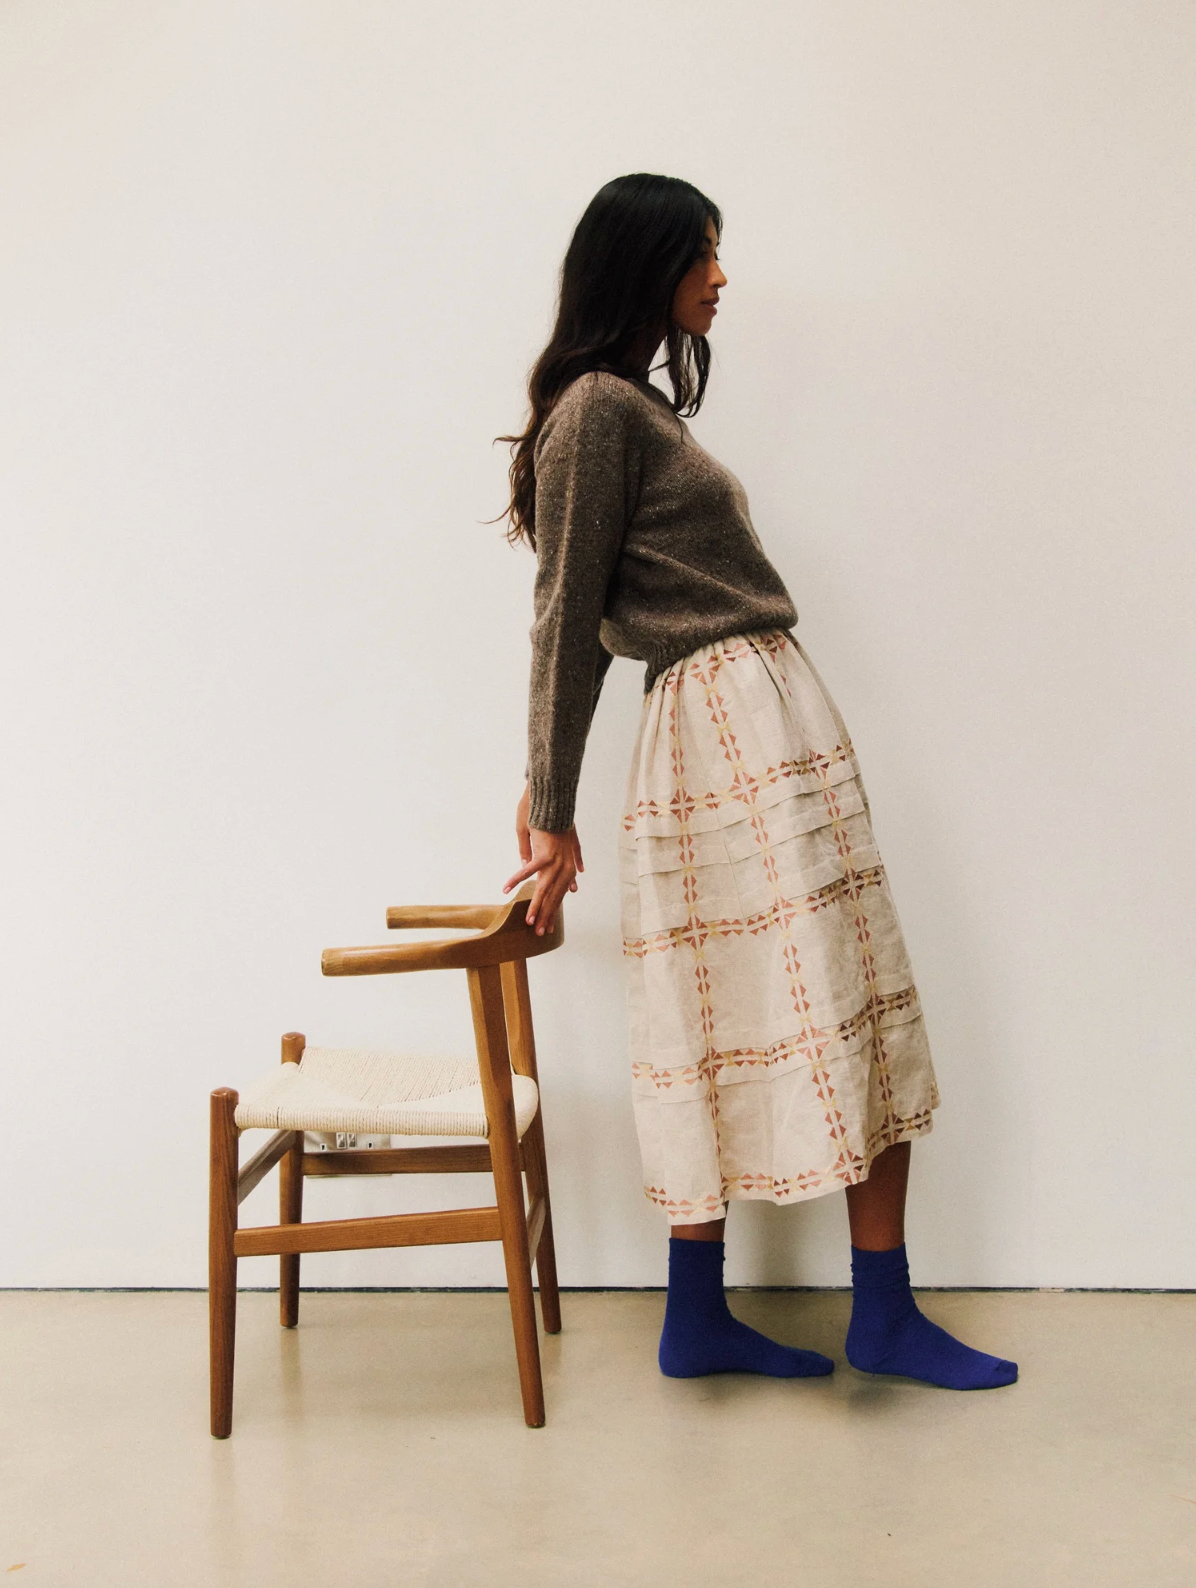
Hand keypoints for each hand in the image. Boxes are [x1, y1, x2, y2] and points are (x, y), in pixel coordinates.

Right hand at [505, 782, 583, 934]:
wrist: (557, 802)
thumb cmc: (558, 819)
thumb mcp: (568, 840)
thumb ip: (572, 858)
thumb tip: (572, 877)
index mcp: (569, 865)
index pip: (560, 893)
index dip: (554, 909)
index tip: (549, 924)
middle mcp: (565, 866)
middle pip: (554, 896)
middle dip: (546, 915)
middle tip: (539, 932)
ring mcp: (555, 861)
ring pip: (544, 890)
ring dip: (534, 907)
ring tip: (527, 923)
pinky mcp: (544, 853)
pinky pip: (528, 871)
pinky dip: (516, 879)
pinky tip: (506, 889)